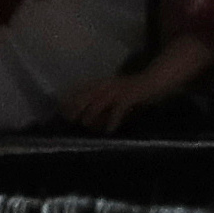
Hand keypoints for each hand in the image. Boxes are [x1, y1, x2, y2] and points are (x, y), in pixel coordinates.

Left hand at [57, 59, 171, 132]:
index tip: (59, 109)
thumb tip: (88, 122)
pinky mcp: (130, 95)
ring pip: (101, 101)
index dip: (70, 99)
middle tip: (67, 117)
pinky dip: (113, 119)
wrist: (154, 82)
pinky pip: (119, 109)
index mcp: (102, 84)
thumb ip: (102, 110)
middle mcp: (107, 85)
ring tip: (84, 123)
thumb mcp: (114, 101)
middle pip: (88, 95)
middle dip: (76, 106)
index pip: (82, 90)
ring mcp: (118, 89)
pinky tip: (109, 130)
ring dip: (92, 112)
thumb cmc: (133, 93)